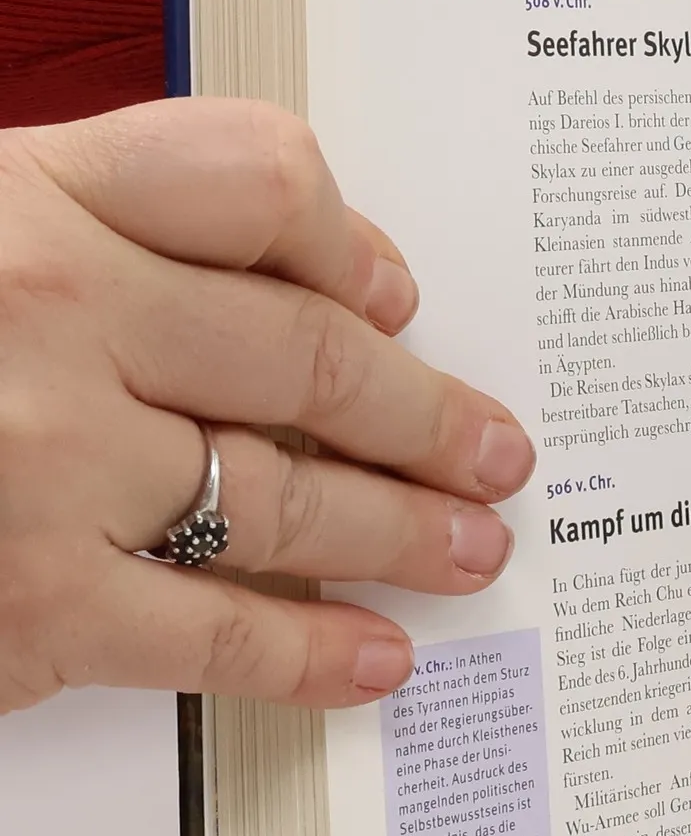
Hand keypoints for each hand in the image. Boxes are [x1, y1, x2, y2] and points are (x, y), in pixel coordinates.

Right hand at [0, 99, 535, 715]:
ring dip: (405, 528)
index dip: (351, 241)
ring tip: (475, 545)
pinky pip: (216, 632)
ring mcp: (43, 465)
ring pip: (287, 494)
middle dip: (424, 412)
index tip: (400, 296)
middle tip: (498, 446)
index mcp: (20, 199)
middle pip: (305, 355)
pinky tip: (380, 657)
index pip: (248, 179)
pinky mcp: (28, 605)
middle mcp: (49, 316)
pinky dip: (314, 650)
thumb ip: (82, 238)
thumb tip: (290, 296)